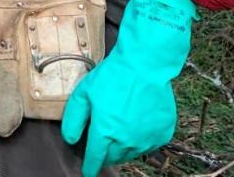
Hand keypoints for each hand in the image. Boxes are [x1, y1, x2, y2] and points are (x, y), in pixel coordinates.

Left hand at [61, 0, 195, 176]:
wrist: (145, 67)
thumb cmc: (112, 78)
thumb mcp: (83, 94)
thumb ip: (73, 120)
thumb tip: (70, 139)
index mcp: (105, 132)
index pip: (95, 158)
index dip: (89, 166)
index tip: (87, 171)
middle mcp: (127, 141)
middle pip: (113, 157)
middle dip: (105, 153)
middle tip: (102, 141)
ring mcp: (147, 139)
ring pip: (131, 153)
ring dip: (122, 147)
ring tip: (119, 128)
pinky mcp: (163, 134)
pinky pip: (149, 144)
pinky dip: (141, 139)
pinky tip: (136, 123)